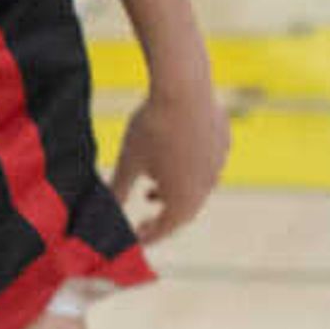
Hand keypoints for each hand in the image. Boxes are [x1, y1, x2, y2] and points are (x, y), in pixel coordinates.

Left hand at [111, 79, 227, 242]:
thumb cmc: (152, 129)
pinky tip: (171, 157)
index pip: (167, 227)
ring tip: (151, 190)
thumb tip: (106, 208)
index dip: (150, 235)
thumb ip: (119, 188)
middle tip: (145, 220)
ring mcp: (219, 164)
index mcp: (186, 198)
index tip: (136, 238)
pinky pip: (205, 165)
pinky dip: (186, 170)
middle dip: (163, 217)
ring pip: (197, 187)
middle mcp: (208, 186)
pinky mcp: (223, 143)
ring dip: (174, 194)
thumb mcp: (129, 160)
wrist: (184, 89)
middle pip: (185, 210)